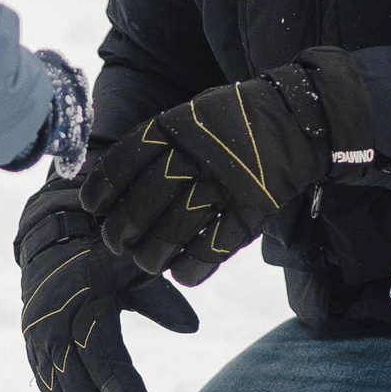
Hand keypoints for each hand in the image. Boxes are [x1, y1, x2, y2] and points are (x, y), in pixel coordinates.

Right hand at [15, 178, 197, 391]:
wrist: (53, 242)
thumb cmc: (106, 257)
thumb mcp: (134, 268)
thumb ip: (160, 298)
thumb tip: (192, 327)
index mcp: (82, 297)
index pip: (98, 349)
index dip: (119, 383)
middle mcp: (53, 320)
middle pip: (72, 378)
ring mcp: (38, 338)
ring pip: (56, 390)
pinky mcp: (34, 351)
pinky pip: (48, 389)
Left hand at [79, 61, 334, 284]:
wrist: (297, 118)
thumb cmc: (232, 121)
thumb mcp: (191, 116)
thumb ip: (159, 142)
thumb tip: (113, 178)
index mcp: (178, 125)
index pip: (128, 159)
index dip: (105, 188)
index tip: (93, 208)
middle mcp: (199, 153)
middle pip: (148, 197)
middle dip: (124, 226)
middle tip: (115, 243)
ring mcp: (229, 180)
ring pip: (179, 224)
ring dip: (155, 251)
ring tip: (144, 264)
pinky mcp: (256, 206)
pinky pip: (220, 242)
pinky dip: (196, 264)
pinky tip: (180, 275)